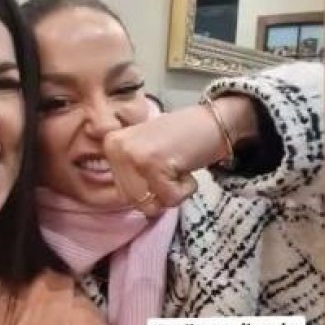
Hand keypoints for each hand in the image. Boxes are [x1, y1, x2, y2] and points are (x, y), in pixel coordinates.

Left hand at [102, 95, 259, 213]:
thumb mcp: (143, 152)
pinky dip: (186, 188)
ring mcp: (134, 154)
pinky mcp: (154, 163)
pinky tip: (186, 165)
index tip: (159, 165)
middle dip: (159, 192)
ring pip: (150, 204)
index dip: (148, 188)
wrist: (214, 120)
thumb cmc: (182, 139)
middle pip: (134, 201)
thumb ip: (128, 174)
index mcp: (111, 144)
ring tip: (177, 165)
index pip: (122, 193)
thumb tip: (122, 202)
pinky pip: (170, 199)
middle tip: (170, 165)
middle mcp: (117, 148)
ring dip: (172, 192)